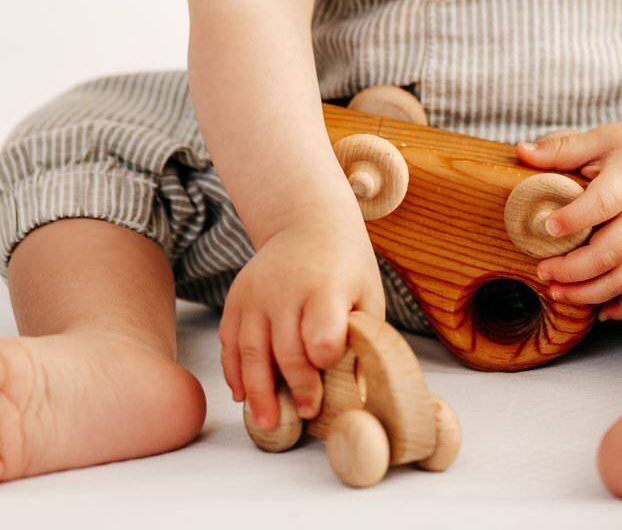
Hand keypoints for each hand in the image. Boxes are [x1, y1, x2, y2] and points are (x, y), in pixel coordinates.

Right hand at [219, 202, 384, 430]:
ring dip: (258, 394)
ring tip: (268, 422)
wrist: (308, 222)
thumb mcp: (367, 293)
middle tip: (306, 412)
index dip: (326, 361)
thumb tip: (358, 391)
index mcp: (324, 286)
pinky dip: (235, 372)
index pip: (321, 336)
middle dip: (297, 389)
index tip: (331, 374)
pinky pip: (230, 342)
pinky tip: (243, 394)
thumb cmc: (345, 265)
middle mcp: (285, 289)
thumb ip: (363, 338)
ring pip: (251, 353)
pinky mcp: (236, 298)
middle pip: (285, 351)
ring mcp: (255, 294)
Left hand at [515, 109, 621, 320]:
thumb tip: (522, 151)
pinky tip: (597, 312)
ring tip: (557, 292)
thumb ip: (561, 149)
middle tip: (542, 270)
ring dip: (589, 292)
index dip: (574, 218)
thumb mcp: (600, 138)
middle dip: (573, 270)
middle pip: (611, 252)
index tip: (546, 227)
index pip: (603, 203)